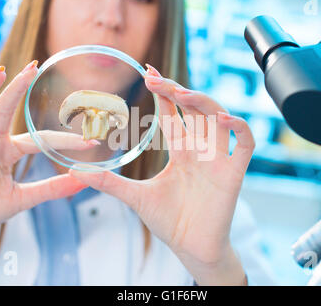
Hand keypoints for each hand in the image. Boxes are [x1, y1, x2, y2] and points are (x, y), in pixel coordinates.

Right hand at [0, 62, 99, 243]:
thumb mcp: (22, 198)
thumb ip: (51, 189)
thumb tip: (83, 181)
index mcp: (5, 150)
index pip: (38, 139)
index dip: (64, 140)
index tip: (91, 142)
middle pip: (2, 109)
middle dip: (17, 87)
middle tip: (34, 66)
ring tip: (0, 73)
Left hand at [69, 65, 254, 284]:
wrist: (191, 247)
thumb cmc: (169, 221)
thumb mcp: (135, 197)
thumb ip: (109, 182)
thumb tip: (75, 172)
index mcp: (181, 150)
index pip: (173, 113)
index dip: (163, 93)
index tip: (147, 73)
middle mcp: (200, 149)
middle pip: (194, 109)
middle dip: (178, 91)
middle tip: (156, 78)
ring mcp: (218, 159)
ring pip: (218, 118)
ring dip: (204, 102)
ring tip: (182, 93)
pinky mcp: (234, 172)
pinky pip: (245, 143)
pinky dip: (240, 128)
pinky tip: (224, 119)